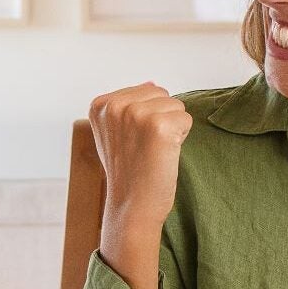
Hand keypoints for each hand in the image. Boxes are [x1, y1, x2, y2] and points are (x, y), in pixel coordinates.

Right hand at [89, 82, 191, 234]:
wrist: (132, 206)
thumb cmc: (128, 172)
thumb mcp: (116, 133)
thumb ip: (130, 106)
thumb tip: (152, 82)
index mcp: (101, 104)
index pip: (145, 90)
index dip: (146, 117)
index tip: (132, 142)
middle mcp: (115, 105)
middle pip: (161, 94)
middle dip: (161, 119)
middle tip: (145, 148)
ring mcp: (136, 114)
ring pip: (176, 106)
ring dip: (172, 129)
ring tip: (153, 151)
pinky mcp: (158, 126)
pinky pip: (186, 119)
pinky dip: (182, 138)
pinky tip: (163, 155)